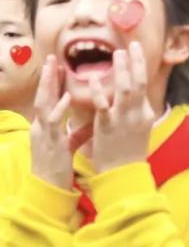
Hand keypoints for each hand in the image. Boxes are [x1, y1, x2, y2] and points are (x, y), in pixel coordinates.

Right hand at [28, 55, 75, 189]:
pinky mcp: (50, 142)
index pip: (49, 100)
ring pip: (43, 104)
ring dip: (48, 86)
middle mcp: (42, 127)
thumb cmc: (58, 166)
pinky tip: (67, 97)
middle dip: (47, 78)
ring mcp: (44, 134)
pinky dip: (60, 109)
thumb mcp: (68, 146)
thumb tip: (88, 125)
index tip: (60, 66)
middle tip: (51, 58)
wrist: (48, 188)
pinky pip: (54, 123)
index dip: (54, 84)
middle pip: (43, 97)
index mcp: (46, 126)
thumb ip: (77, 133)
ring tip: (53, 69)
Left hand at [88, 43, 155, 172]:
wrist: (123, 173)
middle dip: (136, 62)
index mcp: (145, 113)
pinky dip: (100, 90)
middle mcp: (138, 113)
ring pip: (126, 89)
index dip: (140, 66)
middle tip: (131, 44)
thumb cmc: (129, 152)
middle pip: (139, 83)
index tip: (135, 51)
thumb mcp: (139, 129)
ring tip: (118, 53)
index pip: (144, 85)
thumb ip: (138, 112)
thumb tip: (138, 99)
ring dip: (123, 70)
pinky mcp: (109, 126)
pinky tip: (95, 78)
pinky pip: (105, 106)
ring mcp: (124, 119)